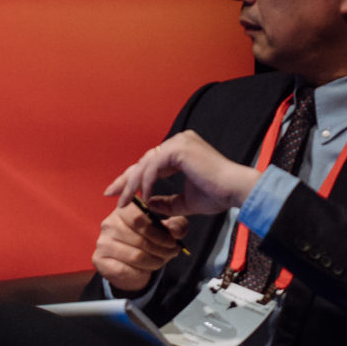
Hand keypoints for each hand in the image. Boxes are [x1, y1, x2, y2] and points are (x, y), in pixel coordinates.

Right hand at [93, 197, 188, 291]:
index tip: (172, 241)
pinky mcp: (99, 259)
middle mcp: (109, 223)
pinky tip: (146, 270)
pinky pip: (124, 269)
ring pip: (134, 255)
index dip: (159, 232)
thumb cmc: (148, 241)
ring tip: (162, 261)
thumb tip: (176, 231)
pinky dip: (140, 272)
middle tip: (172, 253)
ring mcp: (102, 242)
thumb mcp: (167, 230)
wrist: (129, 264)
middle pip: (139, 238)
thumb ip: (177, 226)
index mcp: (124, 210)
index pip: (139, 217)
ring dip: (154, 261)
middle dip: (161, 249)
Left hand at [104, 130, 261, 217]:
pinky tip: (144, 196)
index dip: (132, 178)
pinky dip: (146, 182)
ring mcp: (179, 142)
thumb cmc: (217, 196)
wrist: (235, 191)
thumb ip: (166, 202)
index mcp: (180, 151)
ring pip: (146, 164)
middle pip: (144, 161)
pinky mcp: (179, 148)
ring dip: (133, 184)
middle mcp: (178, 142)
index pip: (150, 164)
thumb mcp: (185, 202)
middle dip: (126, 179)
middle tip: (111, 194)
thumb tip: (149, 203)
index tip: (117, 193)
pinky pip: (154, 166)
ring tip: (125, 202)